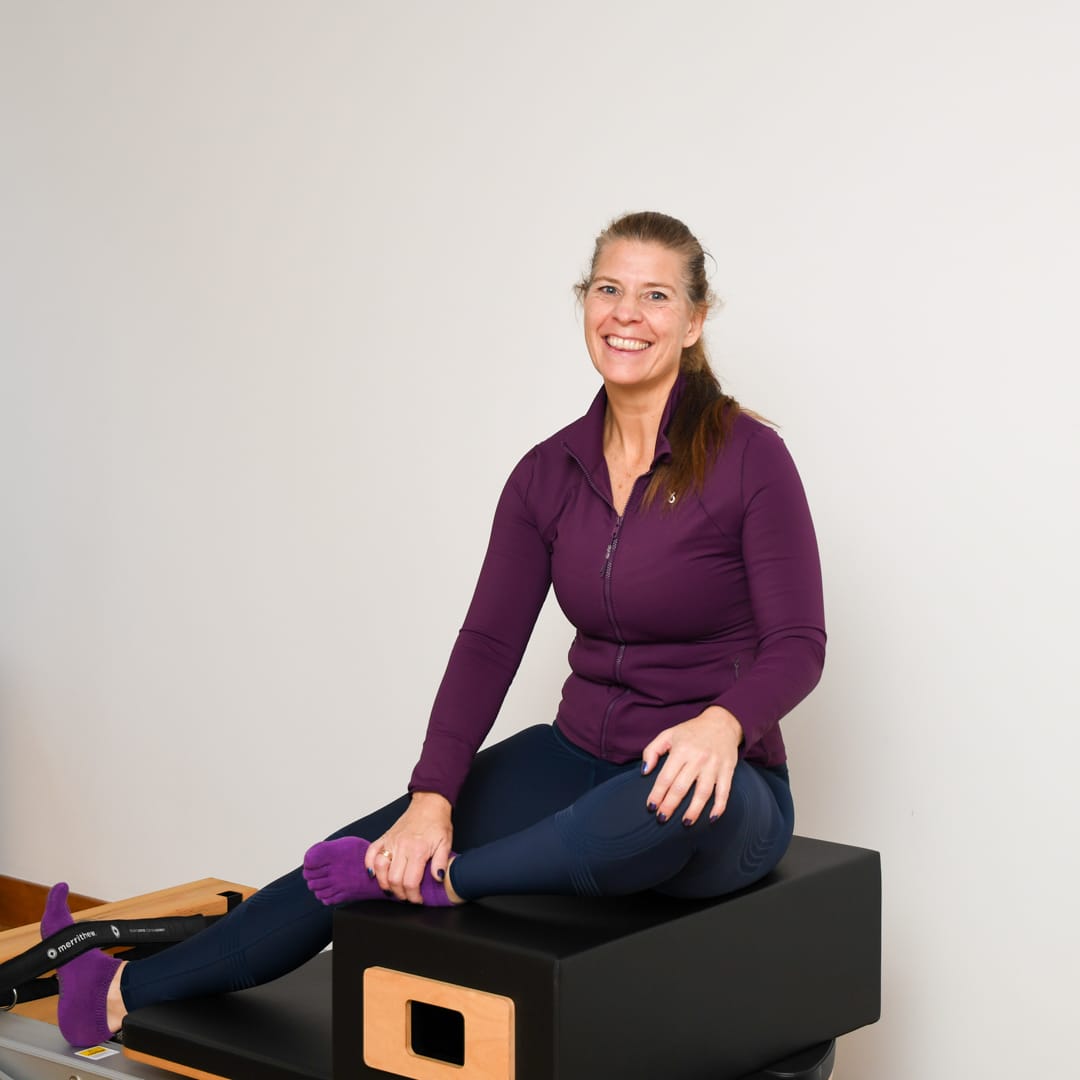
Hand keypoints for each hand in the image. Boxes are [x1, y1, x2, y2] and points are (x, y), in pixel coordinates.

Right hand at [366, 792, 452, 902]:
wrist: (429, 804)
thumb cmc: (437, 822)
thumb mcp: (446, 843)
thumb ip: (442, 862)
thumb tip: (439, 878)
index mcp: (417, 850)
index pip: (410, 882)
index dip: (413, 896)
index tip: (417, 899)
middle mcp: (401, 846)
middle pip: (393, 879)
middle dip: (400, 893)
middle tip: (407, 896)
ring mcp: (391, 841)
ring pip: (380, 868)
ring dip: (384, 883)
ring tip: (393, 888)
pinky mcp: (385, 837)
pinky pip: (371, 852)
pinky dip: (369, 865)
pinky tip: (374, 873)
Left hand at [640, 706, 742, 825]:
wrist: (722, 723)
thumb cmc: (691, 731)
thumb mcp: (668, 734)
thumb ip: (652, 751)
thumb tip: (645, 771)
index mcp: (681, 750)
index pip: (666, 777)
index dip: (657, 794)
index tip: (651, 807)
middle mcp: (697, 759)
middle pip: (681, 787)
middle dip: (670, 806)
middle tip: (662, 818)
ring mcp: (714, 765)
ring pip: (703, 792)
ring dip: (694, 810)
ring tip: (685, 823)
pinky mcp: (727, 770)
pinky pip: (724, 791)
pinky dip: (719, 806)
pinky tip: (712, 818)